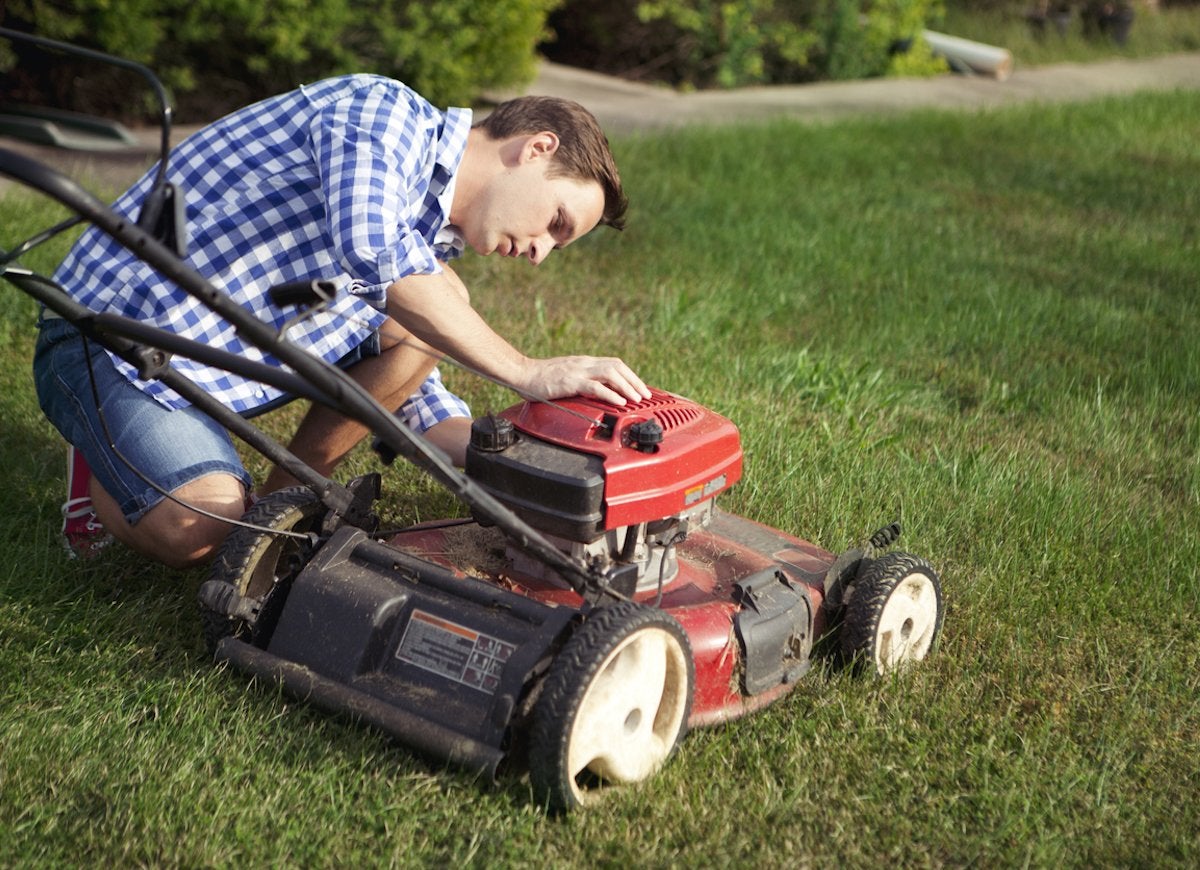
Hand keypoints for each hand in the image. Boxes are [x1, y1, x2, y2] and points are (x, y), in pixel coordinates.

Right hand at [517, 355, 651, 405]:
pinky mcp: (570, 382)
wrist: (521, 374)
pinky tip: (619, 403)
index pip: (614, 364)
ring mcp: (578, 371)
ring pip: (610, 374)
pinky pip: (595, 387)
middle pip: (617, 367)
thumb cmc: (540, 379)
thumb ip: (580, 382)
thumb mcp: (565, 377)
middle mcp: (584, 364)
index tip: (640, 388)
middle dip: (634, 381)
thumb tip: (596, 393)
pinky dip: (610, 394)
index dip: (630, 376)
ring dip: (627, 388)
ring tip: (637, 400)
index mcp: (584, 362)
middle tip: (646, 396)